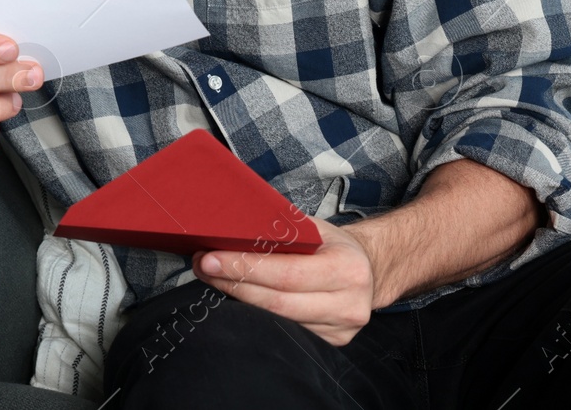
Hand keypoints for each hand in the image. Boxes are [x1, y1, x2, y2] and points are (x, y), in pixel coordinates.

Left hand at [191, 216, 377, 345]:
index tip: (211, 258)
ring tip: (212, 277)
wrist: (367, 269)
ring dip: (238, 298)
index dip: (245, 268)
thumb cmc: (331, 245)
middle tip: (203, 266)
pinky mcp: (330, 343)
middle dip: (233, 283)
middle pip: (277, 302)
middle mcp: (349, 304)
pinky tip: (236, 296)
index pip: (286, 273)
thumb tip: (228, 229)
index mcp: (348, 269)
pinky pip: (284, 331)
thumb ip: (279, 231)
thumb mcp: (313, 228)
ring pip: (276, 320)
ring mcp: (340, 330)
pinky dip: (255, 314)